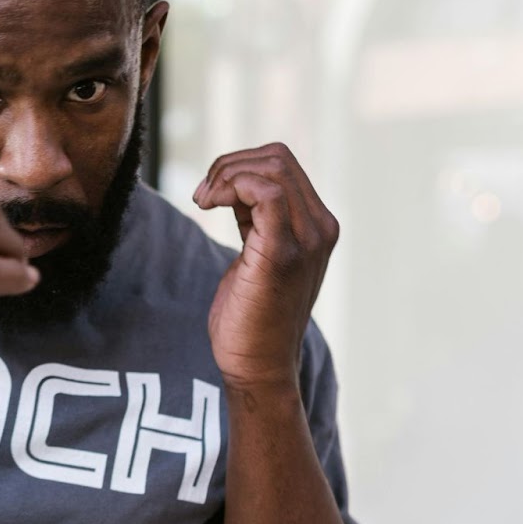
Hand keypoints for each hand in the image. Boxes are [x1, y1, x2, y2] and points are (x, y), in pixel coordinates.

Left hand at [194, 143, 337, 392]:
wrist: (257, 366)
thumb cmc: (251, 315)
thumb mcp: (258, 251)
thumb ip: (259, 218)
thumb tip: (238, 183)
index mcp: (317, 224)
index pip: (282, 162)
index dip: (238, 165)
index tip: (209, 194)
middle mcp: (320, 228)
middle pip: (277, 157)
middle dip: (229, 165)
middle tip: (202, 196)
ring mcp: (307, 241)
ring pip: (272, 168)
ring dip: (226, 175)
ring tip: (203, 201)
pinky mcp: (283, 255)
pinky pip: (265, 193)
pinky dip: (232, 186)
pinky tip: (210, 205)